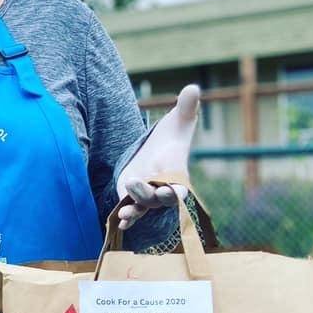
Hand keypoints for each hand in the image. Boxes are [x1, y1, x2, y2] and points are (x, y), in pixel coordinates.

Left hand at [116, 84, 199, 229]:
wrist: (155, 149)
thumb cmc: (171, 136)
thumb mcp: (177, 120)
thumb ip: (186, 108)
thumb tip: (193, 88)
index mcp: (175, 172)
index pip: (180, 186)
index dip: (176, 191)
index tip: (171, 191)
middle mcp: (162, 187)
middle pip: (157, 199)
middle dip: (149, 196)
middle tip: (136, 184)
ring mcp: (147, 194)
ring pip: (142, 207)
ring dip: (134, 211)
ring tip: (125, 213)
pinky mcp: (131, 196)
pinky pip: (131, 210)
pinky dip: (127, 218)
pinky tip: (120, 223)